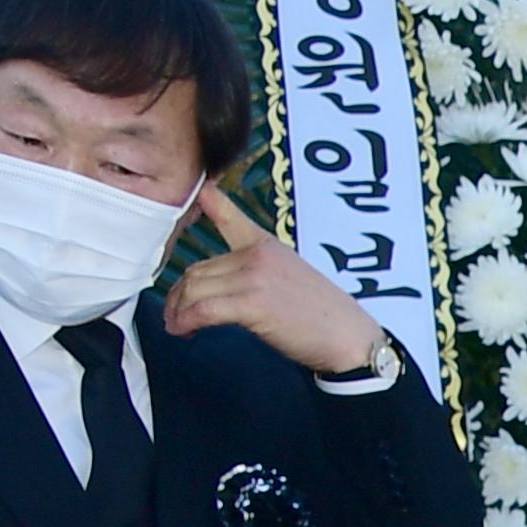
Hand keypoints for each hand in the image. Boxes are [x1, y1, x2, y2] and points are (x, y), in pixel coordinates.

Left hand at [161, 180, 390, 381]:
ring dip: (179, 311)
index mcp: (267, 245)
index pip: (231, 218)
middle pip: (198, 269)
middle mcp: (257, 255)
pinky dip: (187, 322)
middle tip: (176, 315)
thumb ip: (257, 274)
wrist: (350, 339)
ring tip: (179, 327)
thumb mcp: (292, 279)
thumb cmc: (326, 318)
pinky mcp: (251, 303)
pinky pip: (203, 309)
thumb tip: (224, 291)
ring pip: (195, 288)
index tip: (201, 188)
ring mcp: (254, 277)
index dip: (211, 200)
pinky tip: (185, 332)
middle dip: (180, 294)